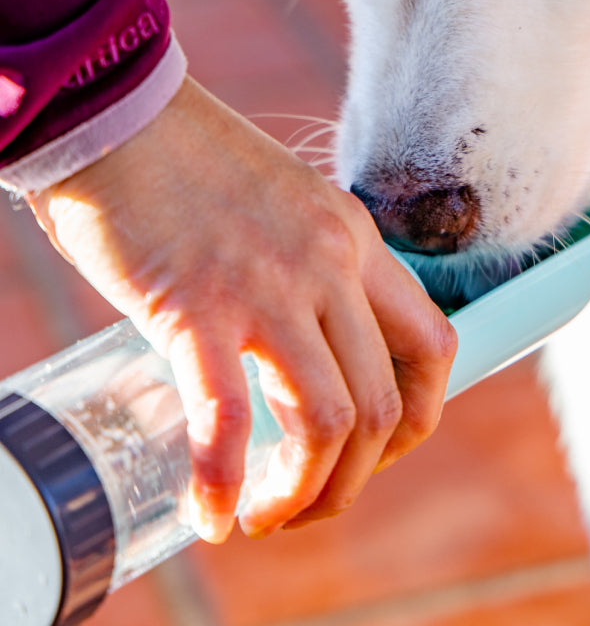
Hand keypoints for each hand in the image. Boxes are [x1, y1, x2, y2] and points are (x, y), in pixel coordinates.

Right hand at [27, 76, 456, 541]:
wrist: (120, 112)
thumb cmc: (193, 164)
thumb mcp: (289, 210)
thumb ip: (313, 271)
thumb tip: (310, 350)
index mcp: (358, 239)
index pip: (433, 343)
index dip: (419, 414)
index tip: (377, 449)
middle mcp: (331, 264)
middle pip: (387, 400)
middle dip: (360, 474)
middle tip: (312, 499)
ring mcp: (270, 286)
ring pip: (332, 419)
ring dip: (307, 491)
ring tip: (269, 514)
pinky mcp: (198, 306)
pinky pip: (226, 419)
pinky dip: (222, 484)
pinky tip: (210, 513)